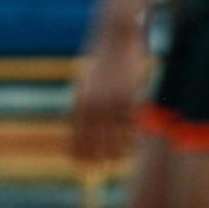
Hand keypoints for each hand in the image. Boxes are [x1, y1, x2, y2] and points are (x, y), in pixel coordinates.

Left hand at [72, 19, 149, 163]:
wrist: (115, 37)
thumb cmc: (101, 60)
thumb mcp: (86, 80)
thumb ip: (83, 102)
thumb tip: (79, 126)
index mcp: (79, 100)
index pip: (76, 135)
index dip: (78, 153)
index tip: (79, 167)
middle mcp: (92, 105)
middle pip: (95, 141)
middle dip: (98, 157)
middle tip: (101, 169)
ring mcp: (111, 103)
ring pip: (114, 137)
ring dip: (116, 151)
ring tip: (116, 161)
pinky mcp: (129, 98)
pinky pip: (130, 125)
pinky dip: (131, 137)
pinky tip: (132, 145)